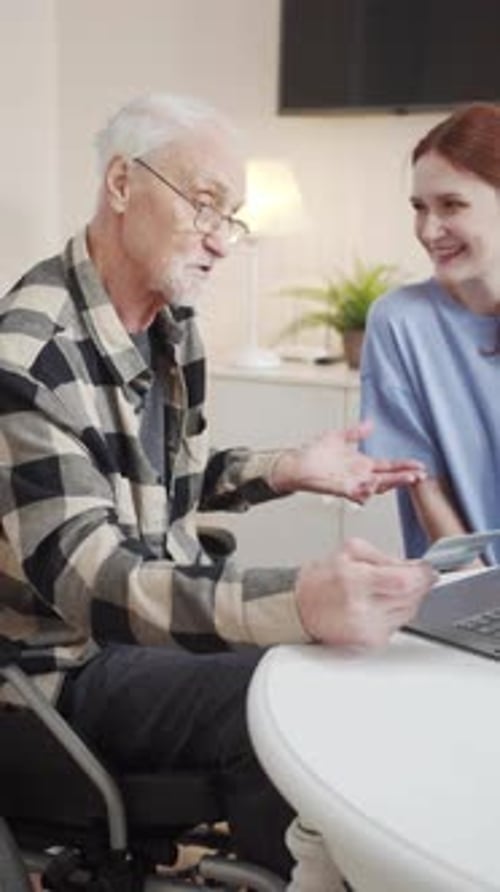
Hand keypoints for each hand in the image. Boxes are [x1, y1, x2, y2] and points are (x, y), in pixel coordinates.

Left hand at [269, 420, 426, 503]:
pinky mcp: (342, 489)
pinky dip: (366, 490)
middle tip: (420, 475)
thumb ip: (355, 432)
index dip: (405, 466)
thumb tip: (370, 424)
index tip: (420, 465)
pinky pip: (357, 493)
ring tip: (407, 478)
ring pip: (378, 487)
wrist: (296, 464)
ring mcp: (353, 484)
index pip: (390, 466)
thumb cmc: (315, 453)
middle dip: (405, 477)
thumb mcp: (338, 437)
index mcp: (363, 465)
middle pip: (389, 478)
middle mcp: (361, 476)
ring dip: (391, 483)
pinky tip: (375, 485)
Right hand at [295, 537, 435, 648]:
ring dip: (406, 599)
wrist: (300, 611)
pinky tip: (378, 605)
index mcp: (355, 580)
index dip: (422, 575)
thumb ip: (384, 556)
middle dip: (416, 585)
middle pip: (411, 597)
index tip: (427, 570)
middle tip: (408, 576)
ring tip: (384, 589)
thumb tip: (414, 566)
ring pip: (409, 611)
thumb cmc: (321, 581)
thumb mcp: (349, 552)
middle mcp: (362, 608)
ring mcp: (367, 629)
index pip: (405, 581)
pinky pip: (399, 624)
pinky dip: (395, 613)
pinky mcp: (371, 642)